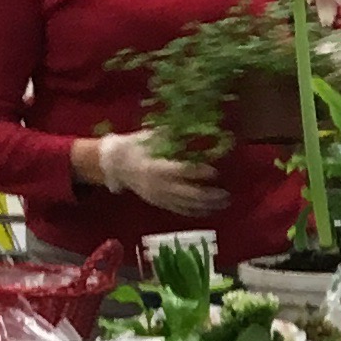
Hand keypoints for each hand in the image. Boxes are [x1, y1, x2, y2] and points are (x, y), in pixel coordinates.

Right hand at [86, 132, 227, 218]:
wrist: (114, 164)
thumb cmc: (135, 146)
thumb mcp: (151, 136)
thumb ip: (172, 136)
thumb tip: (197, 129)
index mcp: (156, 166)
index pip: (182, 171)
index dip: (199, 172)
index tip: (216, 171)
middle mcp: (158, 184)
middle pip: (188, 194)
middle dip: (209, 196)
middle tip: (226, 194)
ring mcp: (158, 196)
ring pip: (186, 205)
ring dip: (206, 206)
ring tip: (224, 203)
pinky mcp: (158, 203)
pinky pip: (178, 210)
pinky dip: (195, 211)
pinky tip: (208, 210)